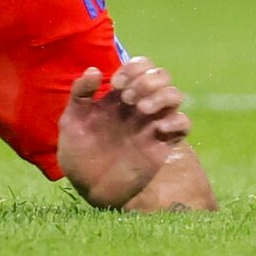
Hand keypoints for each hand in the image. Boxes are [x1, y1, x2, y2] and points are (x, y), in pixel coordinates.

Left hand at [57, 56, 191, 209]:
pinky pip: (184, 124)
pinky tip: (158, 127)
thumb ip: (80, 94)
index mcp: (118, 96)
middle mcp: (138, 106)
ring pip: (175, 95)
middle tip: (128, 98)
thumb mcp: (71, 121)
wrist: (89, 188)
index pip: (139, 66)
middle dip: (147, 80)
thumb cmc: (78, 154)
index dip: (132, 68)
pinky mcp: (162, 145)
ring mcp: (152, 124)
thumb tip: (96, 70)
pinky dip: (177, 120)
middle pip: (161, 76)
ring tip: (141, 109)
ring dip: (162, 96)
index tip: (116, 85)